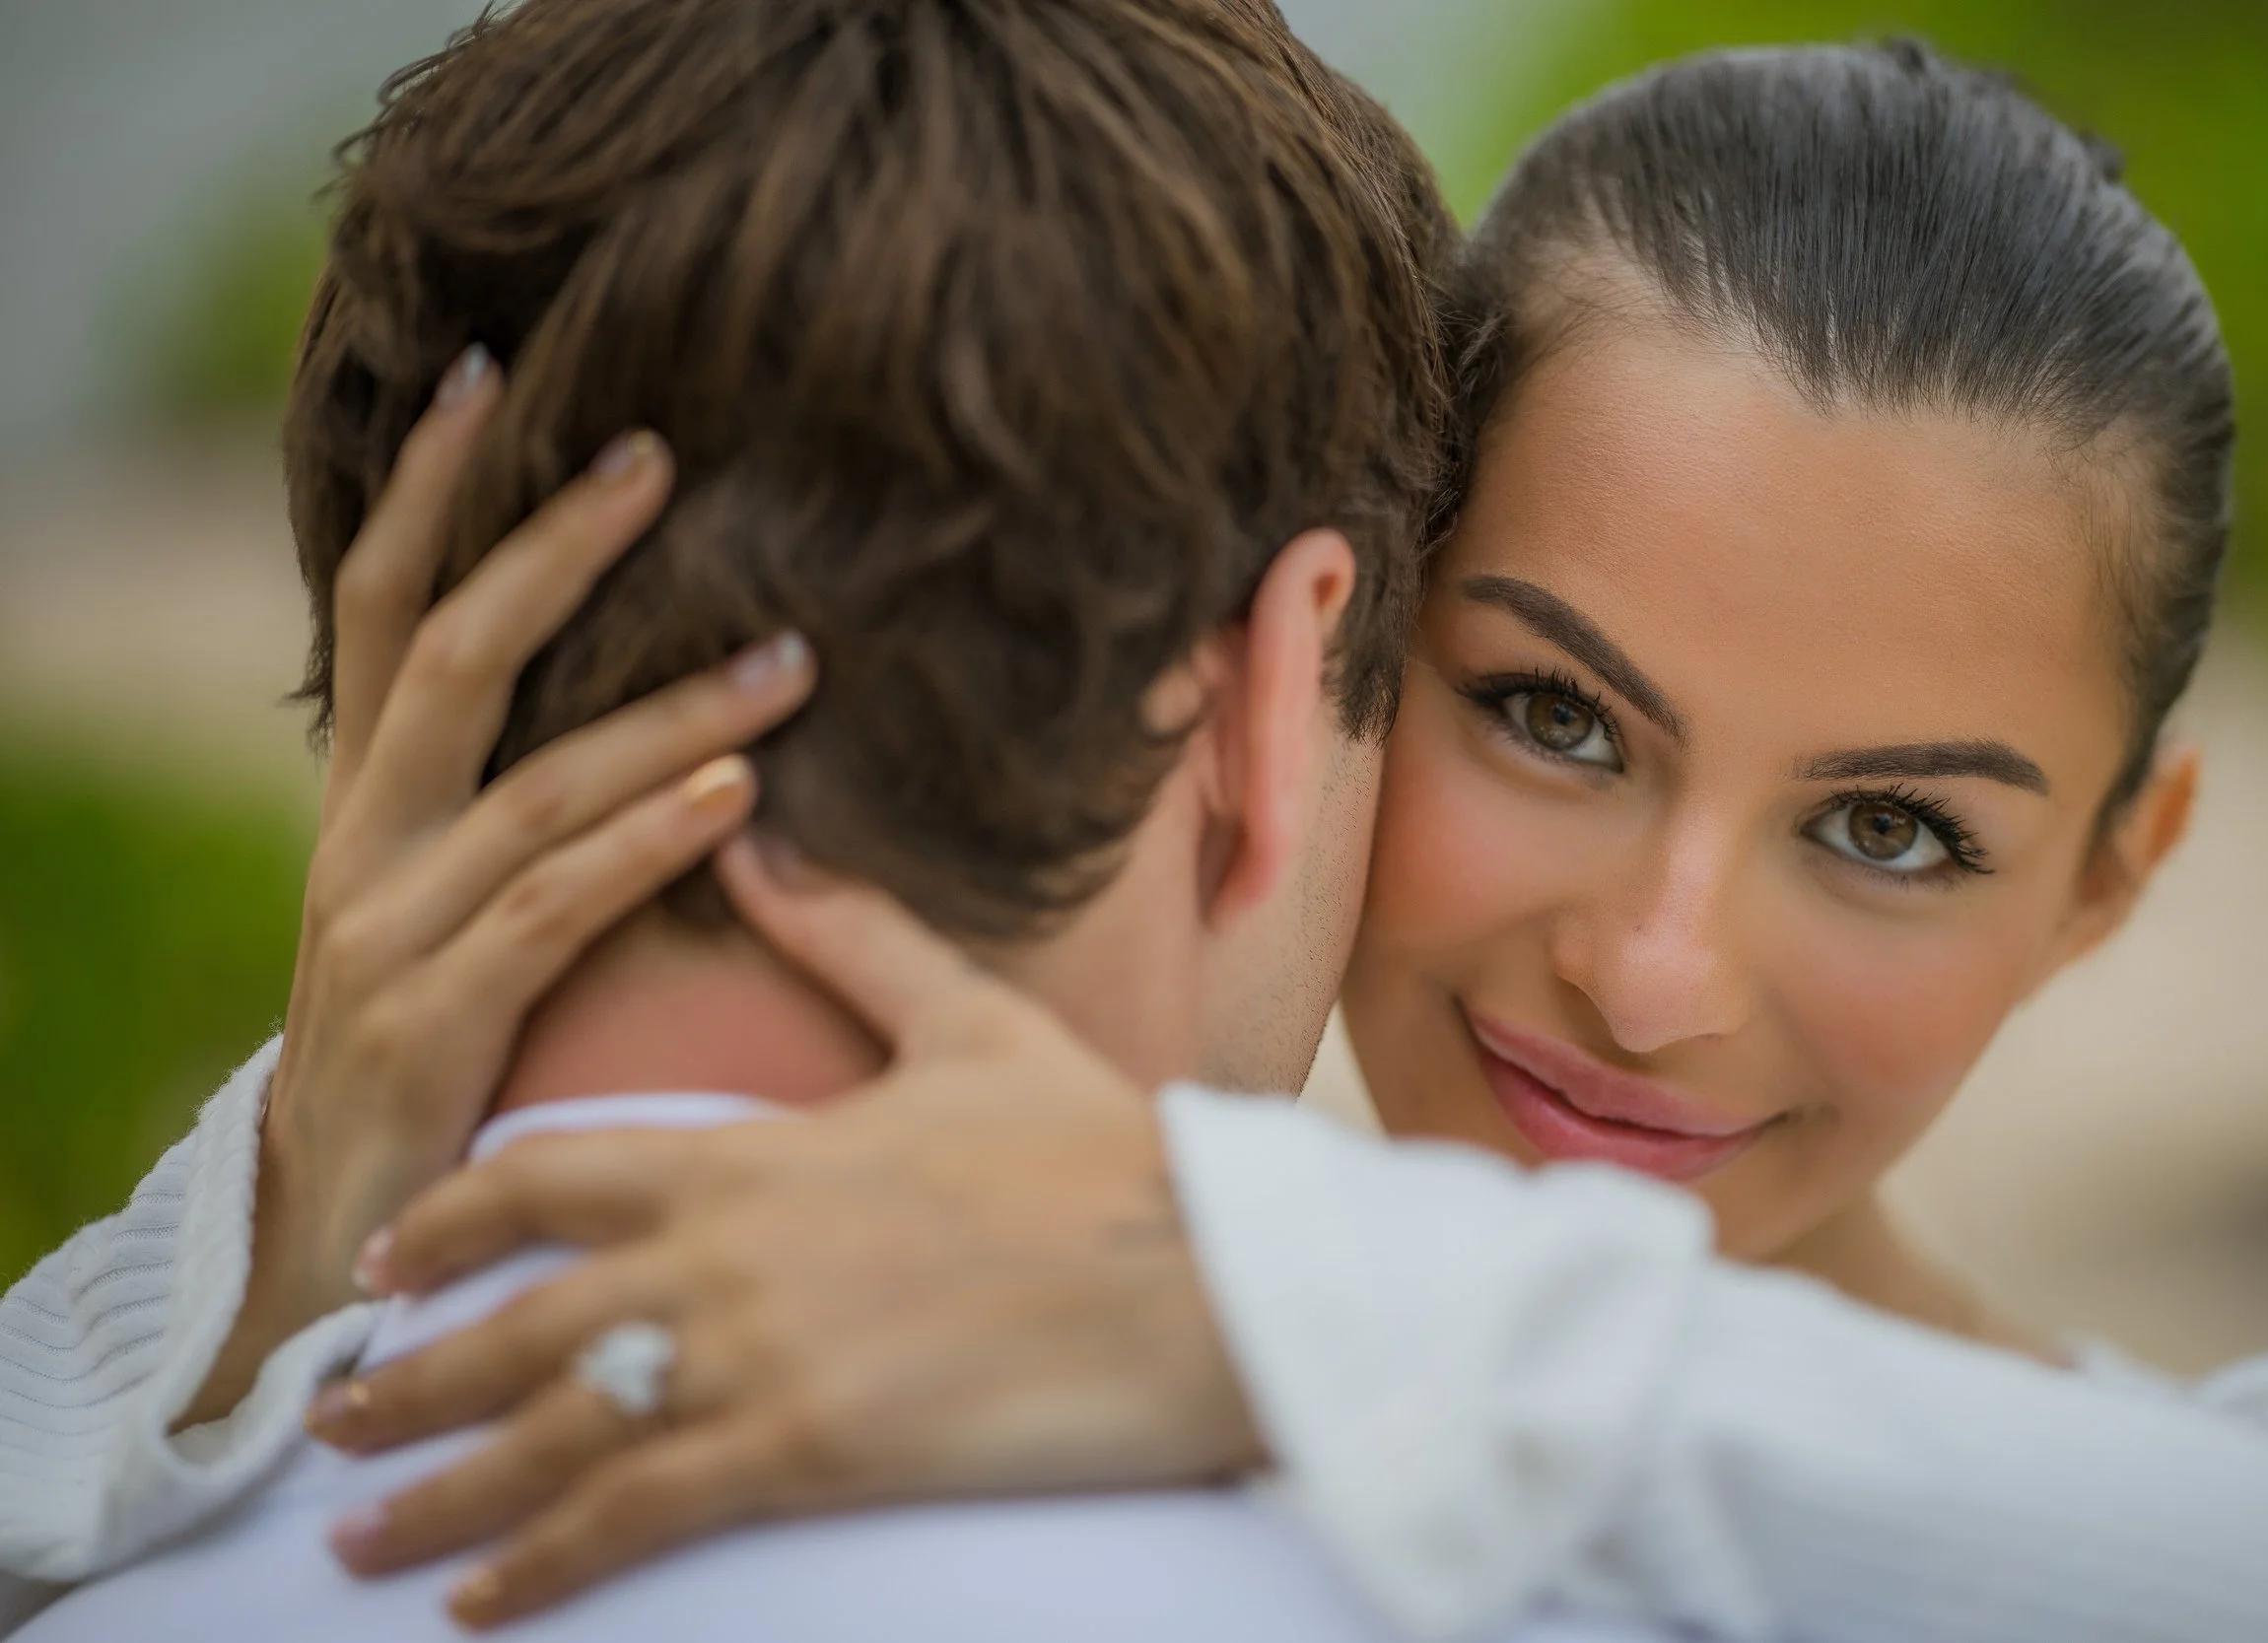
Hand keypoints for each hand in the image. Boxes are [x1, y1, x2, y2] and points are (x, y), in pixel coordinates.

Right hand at [184, 352, 816, 1425]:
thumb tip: (644, 715)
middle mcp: (363, 849)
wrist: (329, 1250)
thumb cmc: (428, 1064)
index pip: (384, 614)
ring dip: (671, 711)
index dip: (427, 494)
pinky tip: (738, 795)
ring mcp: (388, 933)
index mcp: (367, 809)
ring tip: (793, 654)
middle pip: (451, 660)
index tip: (487, 374)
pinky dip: (649, 843)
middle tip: (658, 454)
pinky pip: (554, 907)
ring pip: (536, 784)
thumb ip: (514, 816)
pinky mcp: (434, 1023)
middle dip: (550, 549)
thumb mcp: (448, 918)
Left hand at [311, 844, 1261, 1628]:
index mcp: (751, 1149)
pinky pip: (634, 1519)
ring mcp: (756, 1357)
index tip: (388, 1258)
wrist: (1200, 1267)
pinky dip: (541, 1568)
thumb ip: (851, 935)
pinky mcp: (806, 1454)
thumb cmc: (1095, 1152)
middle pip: (512, 1316)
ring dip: (436, 1494)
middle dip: (403, 1376)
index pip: (547, 1174)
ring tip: (355, 1537)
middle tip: (329, 1416)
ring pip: (547, 1432)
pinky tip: (482, 1609)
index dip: (450, 1219)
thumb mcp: (969, 1024)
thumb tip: (761, 831)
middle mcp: (723, 1253)